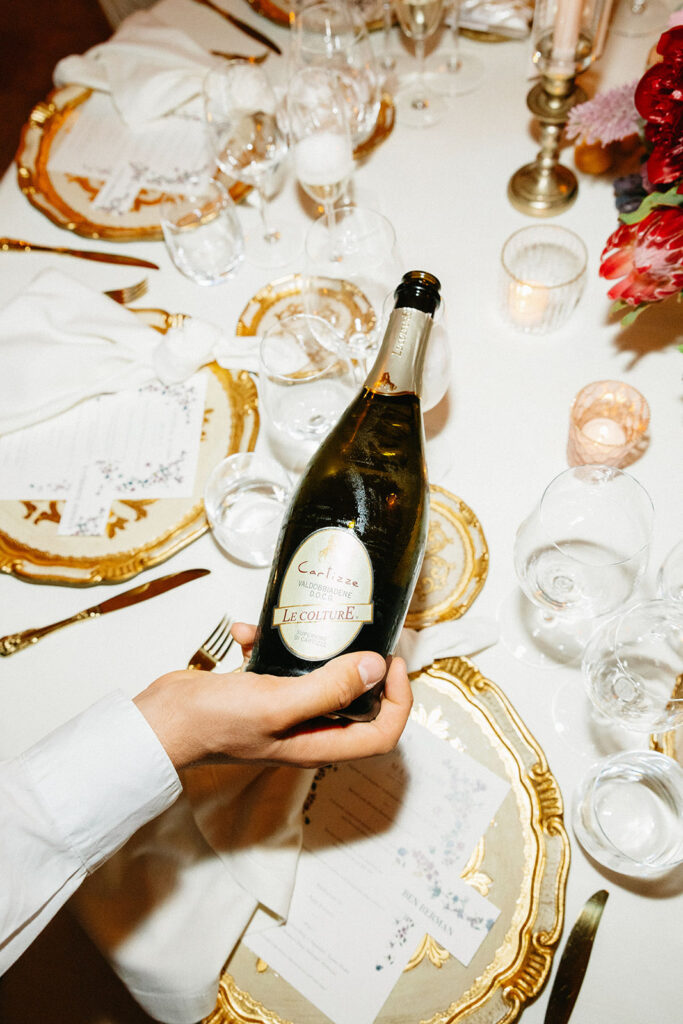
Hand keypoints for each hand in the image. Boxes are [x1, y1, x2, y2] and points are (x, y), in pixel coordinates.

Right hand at [134, 623, 411, 769]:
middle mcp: (307, 730)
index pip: (381, 733)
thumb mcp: (277, 703)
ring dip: (315, 649)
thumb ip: (328, 688)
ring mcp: (283, 712)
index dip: (398, 701)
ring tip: (305, 621)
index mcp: (318, 742)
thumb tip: (374, 668)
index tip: (391, 662)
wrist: (161, 722)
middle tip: (363, 629)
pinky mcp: (260, 693)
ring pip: (320, 679)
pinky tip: (248, 632)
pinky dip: (267, 644)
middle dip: (364, 666)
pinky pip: (279, 665)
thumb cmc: (214, 724)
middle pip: (357, 703)